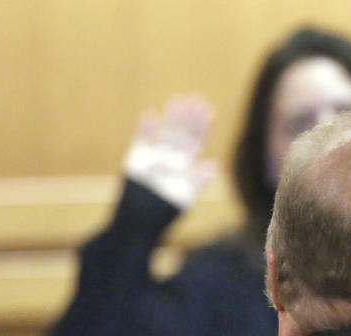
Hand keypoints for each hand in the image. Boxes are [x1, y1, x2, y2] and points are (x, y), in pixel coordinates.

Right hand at [123, 94, 216, 208]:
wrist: (139, 222)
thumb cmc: (164, 213)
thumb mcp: (185, 198)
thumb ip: (198, 181)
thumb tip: (214, 166)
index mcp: (186, 166)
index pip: (196, 141)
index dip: (202, 126)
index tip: (208, 109)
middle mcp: (172, 158)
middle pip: (182, 133)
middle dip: (188, 117)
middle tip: (195, 97)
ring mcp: (154, 156)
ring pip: (165, 132)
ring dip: (171, 117)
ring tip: (177, 100)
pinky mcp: (136, 158)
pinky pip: (141, 140)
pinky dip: (145, 129)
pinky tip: (150, 115)